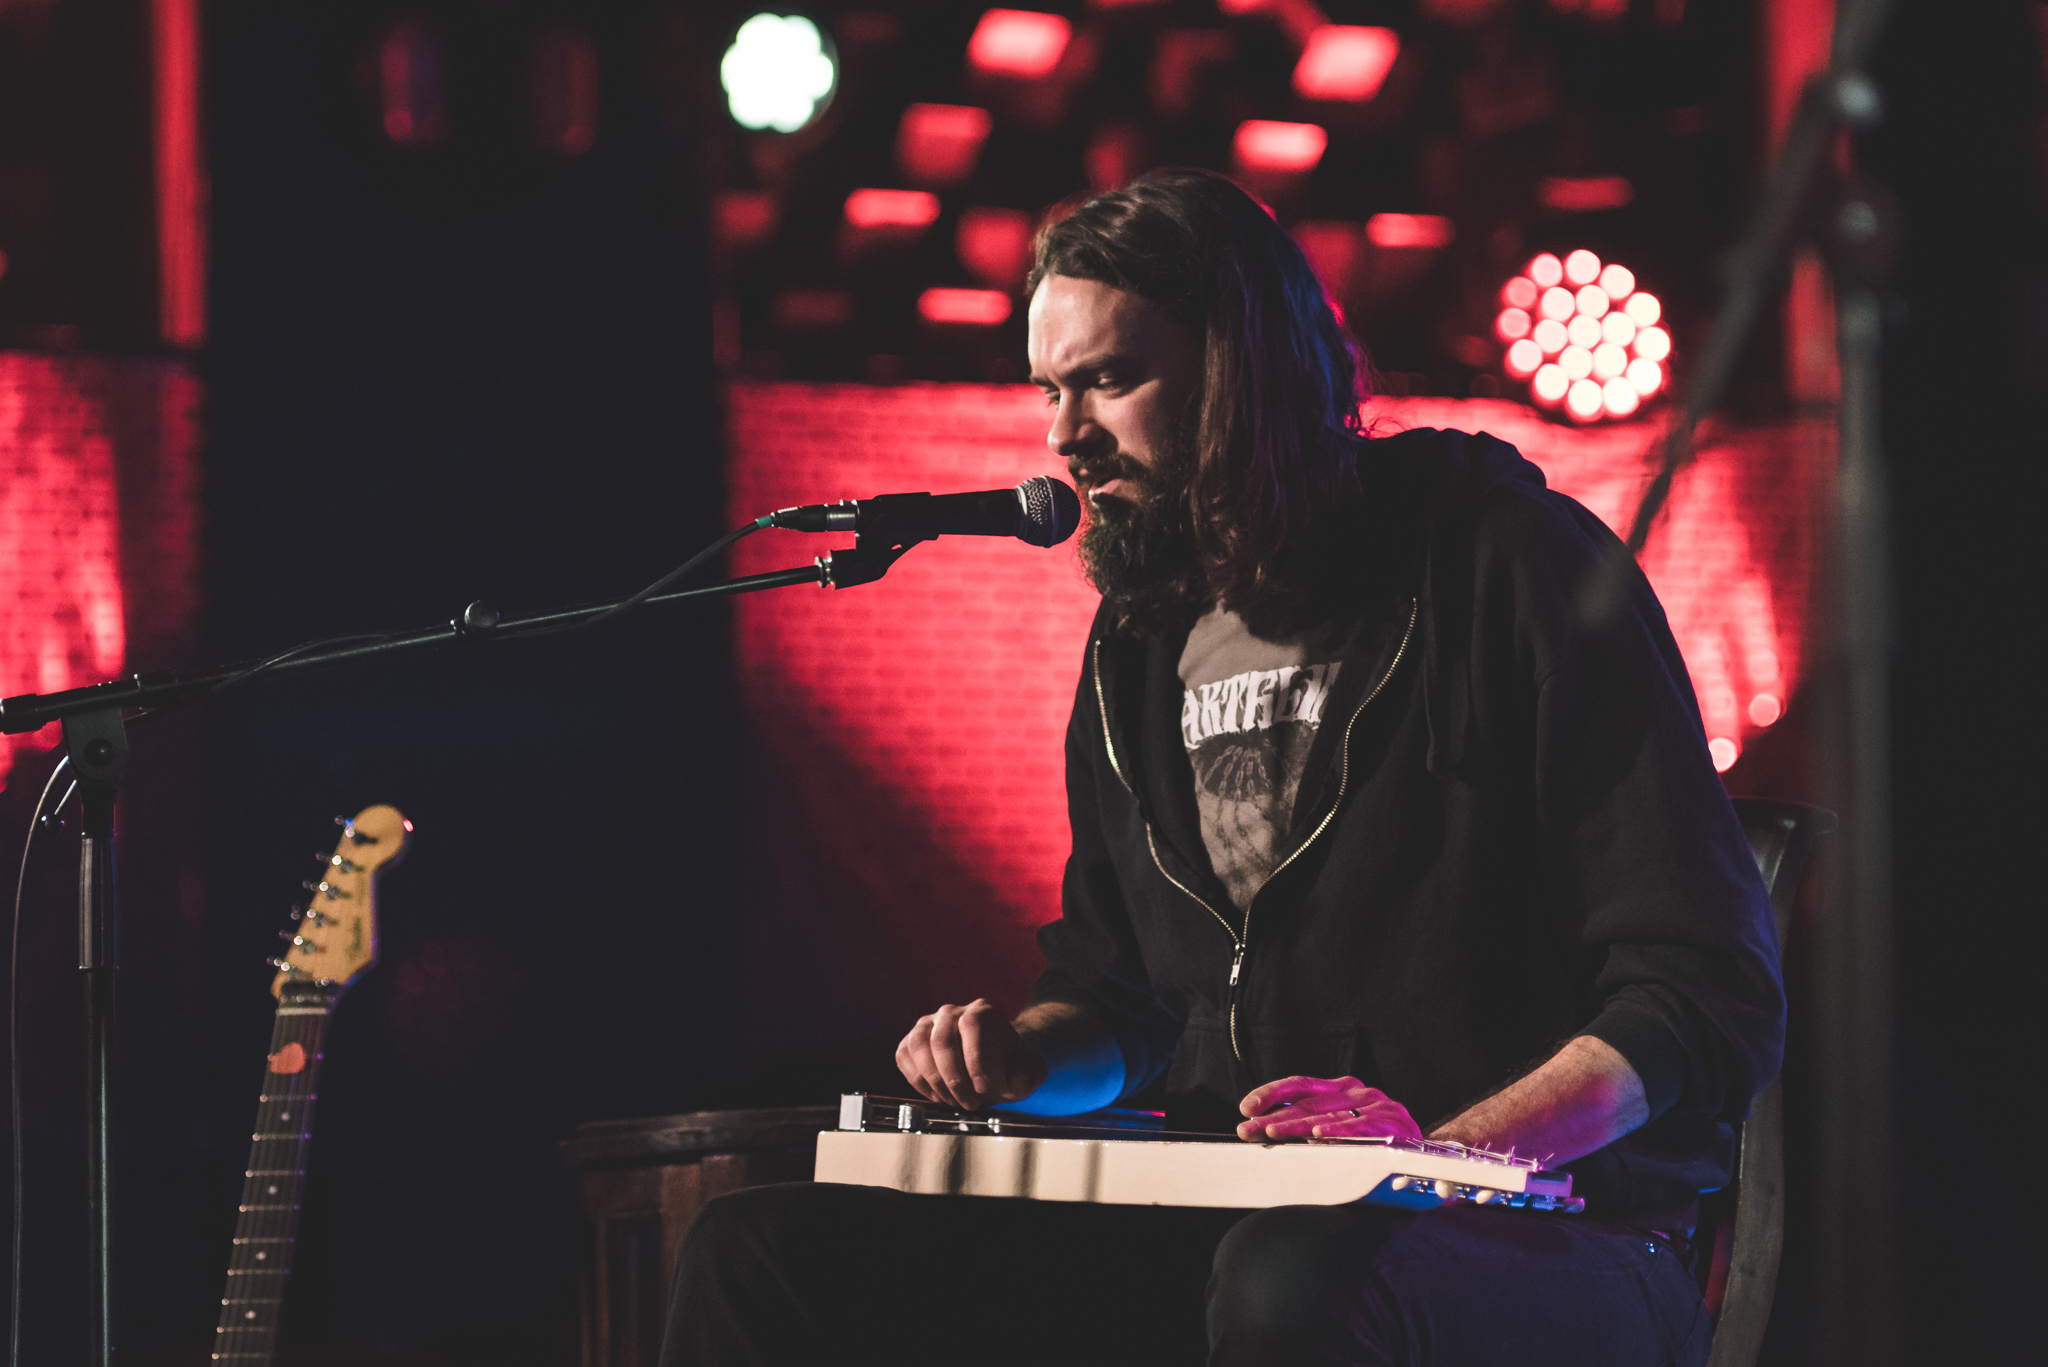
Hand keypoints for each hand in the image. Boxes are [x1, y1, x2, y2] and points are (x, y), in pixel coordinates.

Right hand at [896, 999, 1048, 1110]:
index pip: (972, 1025)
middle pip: (942, 1039)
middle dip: (954, 1079)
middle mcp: (952, 1012)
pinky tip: (937, 1096)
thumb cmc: (1008, 1068)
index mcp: (983, 1012)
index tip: (983, 1088)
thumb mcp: (1028, 1073)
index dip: (975, 1058)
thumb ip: (1028, 1077)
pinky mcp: (911, 1042)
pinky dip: (917, 1080)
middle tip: (970, 1103)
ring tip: (953, 1101)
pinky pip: (904, 1056)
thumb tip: (1016, 1082)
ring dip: (934, 1080)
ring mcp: (928, 1025)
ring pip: (918, 1045)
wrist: (992, 1068)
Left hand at [1236, 1076, 1424, 1142]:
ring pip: (1329, 1115)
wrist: (1431, 1150)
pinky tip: (1319, 1136)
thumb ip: (1311, 1125)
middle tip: (1248, 1129)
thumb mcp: (1343, 1126)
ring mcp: (1376, 1104)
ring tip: (1272, 1133)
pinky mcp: (1393, 1122)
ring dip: (1297, 1126)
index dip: (1271, 1094)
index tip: (1245, 1107)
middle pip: (1308, 1103)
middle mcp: (1356, 1091)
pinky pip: (1362, 1126)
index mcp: (1341, 1089)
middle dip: (1274, 1116)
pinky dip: (1339, 1131)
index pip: (1299, 1085)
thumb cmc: (1379, 1139)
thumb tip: (1267, 1133)